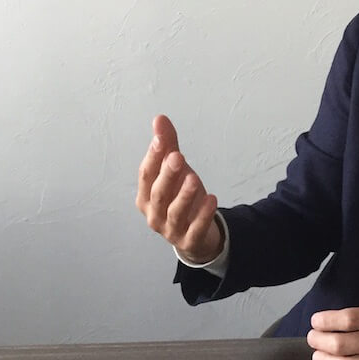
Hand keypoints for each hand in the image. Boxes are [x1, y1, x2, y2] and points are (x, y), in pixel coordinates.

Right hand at [136, 114, 220, 263]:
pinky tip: (212, 199)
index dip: (152, 157)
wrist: (193, 234)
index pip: (146, 175)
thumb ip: (167, 146)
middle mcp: (154, 214)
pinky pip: (195, 229)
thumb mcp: (175, 171)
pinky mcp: (189, 240)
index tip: (160, 139)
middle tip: (178, 157)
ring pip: (175, 212)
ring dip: (184, 195)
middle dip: (167, 175)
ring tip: (194, 178)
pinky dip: (203, 216)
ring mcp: (171, 229)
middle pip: (159, 194)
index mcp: (146, 196)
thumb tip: (159, 118)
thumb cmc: (179, 197)